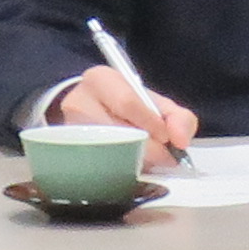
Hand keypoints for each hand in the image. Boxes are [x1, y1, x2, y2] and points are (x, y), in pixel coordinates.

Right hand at [56, 70, 197, 167]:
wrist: (94, 113)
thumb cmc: (129, 107)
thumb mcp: (157, 104)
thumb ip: (179, 118)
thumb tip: (180, 141)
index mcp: (100, 79)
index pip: (127, 103)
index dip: (151, 124)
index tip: (168, 138)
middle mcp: (78, 101)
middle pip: (117, 131)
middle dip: (148, 148)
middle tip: (165, 157)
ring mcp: (69, 129)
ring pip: (108, 152)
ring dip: (135, 161)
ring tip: (149, 161)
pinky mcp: (68, 152)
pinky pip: (99, 166)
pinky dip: (122, 170)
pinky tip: (131, 166)